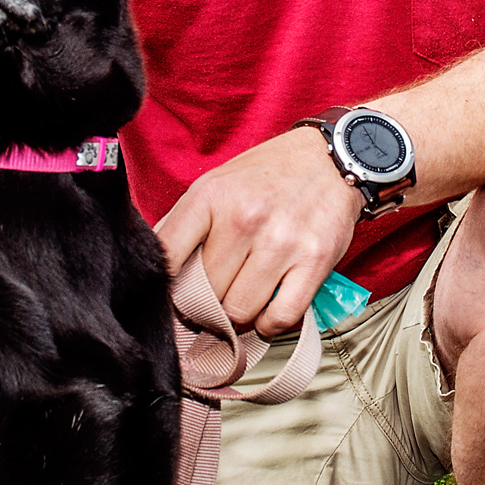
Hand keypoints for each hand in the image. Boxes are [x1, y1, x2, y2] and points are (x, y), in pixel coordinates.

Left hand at [155, 127, 363, 337]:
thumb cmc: (266, 177)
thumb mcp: (215, 184)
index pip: (167, 257)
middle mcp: (244, 218)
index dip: (164, 288)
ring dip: (238, 315)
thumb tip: (154, 270)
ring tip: (242, 298)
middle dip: (204, 303)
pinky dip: (268, 324)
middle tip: (214, 296)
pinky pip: (279, 318)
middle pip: (203, 293)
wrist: (330, 159)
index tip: (172, 296)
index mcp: (210, 196)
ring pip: (238, 311)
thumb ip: (182, 225)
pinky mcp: (315, 261)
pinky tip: (266, 309)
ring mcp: (281, 241)